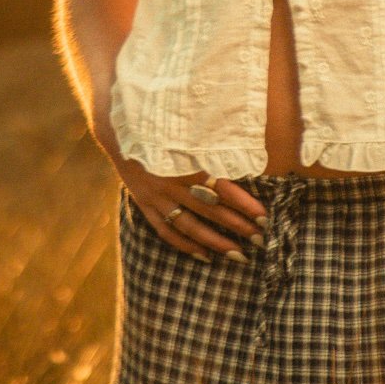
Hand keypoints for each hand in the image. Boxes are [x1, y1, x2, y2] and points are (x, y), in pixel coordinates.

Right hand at [106, 144, 267, 259]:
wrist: (119, 129)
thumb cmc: (162, 127)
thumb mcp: (188, 131)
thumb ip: (212, 144)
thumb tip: (248, 149)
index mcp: (186, 161)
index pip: (222, 187)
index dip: (244, 204)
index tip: (265, 217)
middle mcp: (172, 181)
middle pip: (210, 209)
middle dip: (238, 225)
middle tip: (261, 239)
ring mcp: (157, 196)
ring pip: (189, 225)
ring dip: (215, 241)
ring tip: (239, 254)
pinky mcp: (145, 205)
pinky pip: (166, 230)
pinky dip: (185, 244)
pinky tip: (204, 256)